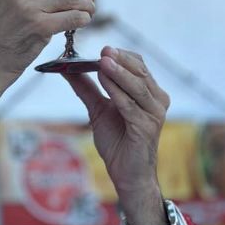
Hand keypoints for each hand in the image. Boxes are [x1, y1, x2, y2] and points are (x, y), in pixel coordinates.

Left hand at [65, 47, 169, 224]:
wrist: (128, 175)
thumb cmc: (118, 142)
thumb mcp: (98, 109)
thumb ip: (86, 88)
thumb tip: (67, 67)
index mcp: (149, 93)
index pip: (139, 65)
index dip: (122, 55)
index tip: (102, 49)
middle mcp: (157, 100)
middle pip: (140, 72)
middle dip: (120, 60)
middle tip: (103, 50)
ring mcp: (154, 114)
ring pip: (137, 86)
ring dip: (118, 73)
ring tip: (103, 61)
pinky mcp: (147, 128)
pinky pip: (131, 106)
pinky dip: (117, 92)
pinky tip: (104, 81)